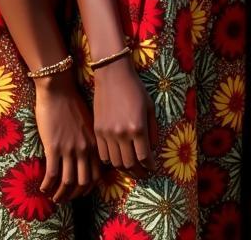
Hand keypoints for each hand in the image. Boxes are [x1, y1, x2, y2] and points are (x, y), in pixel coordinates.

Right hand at [33, 72, 100, 201]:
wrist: (59, 89)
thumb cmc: (73, 103)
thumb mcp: (89, 122)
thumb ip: (91, 140)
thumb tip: (90, 156)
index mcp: (95, 142)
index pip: (98, 174)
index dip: (89, 187)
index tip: (80, 192)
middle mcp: (86, 148)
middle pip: (84, 182)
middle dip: (75, 194)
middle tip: (66, 198)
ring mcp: (70, 149)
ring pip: (68, 182)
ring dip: (61, 194)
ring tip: (54, 198)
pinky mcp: (54, 147)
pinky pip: (52, 174)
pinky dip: (47, 185)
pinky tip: (42, 188)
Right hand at [91, 57, 158, 174]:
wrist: (112, 76)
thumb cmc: (135, 89)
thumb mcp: (149, 107)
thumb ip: (152, 130)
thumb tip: (152, 148)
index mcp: (137, 128)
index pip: (144, 157)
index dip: (149, 165)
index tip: (152, 168)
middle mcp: (122, 134)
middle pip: (130, 164)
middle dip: (139, 172)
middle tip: (144, 173)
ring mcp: (107, 134)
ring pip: (115, 162)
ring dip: (125, 169)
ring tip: (132, 169)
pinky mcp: (97, 132)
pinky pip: (103, 155)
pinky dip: (111, 161)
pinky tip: (118, 159)